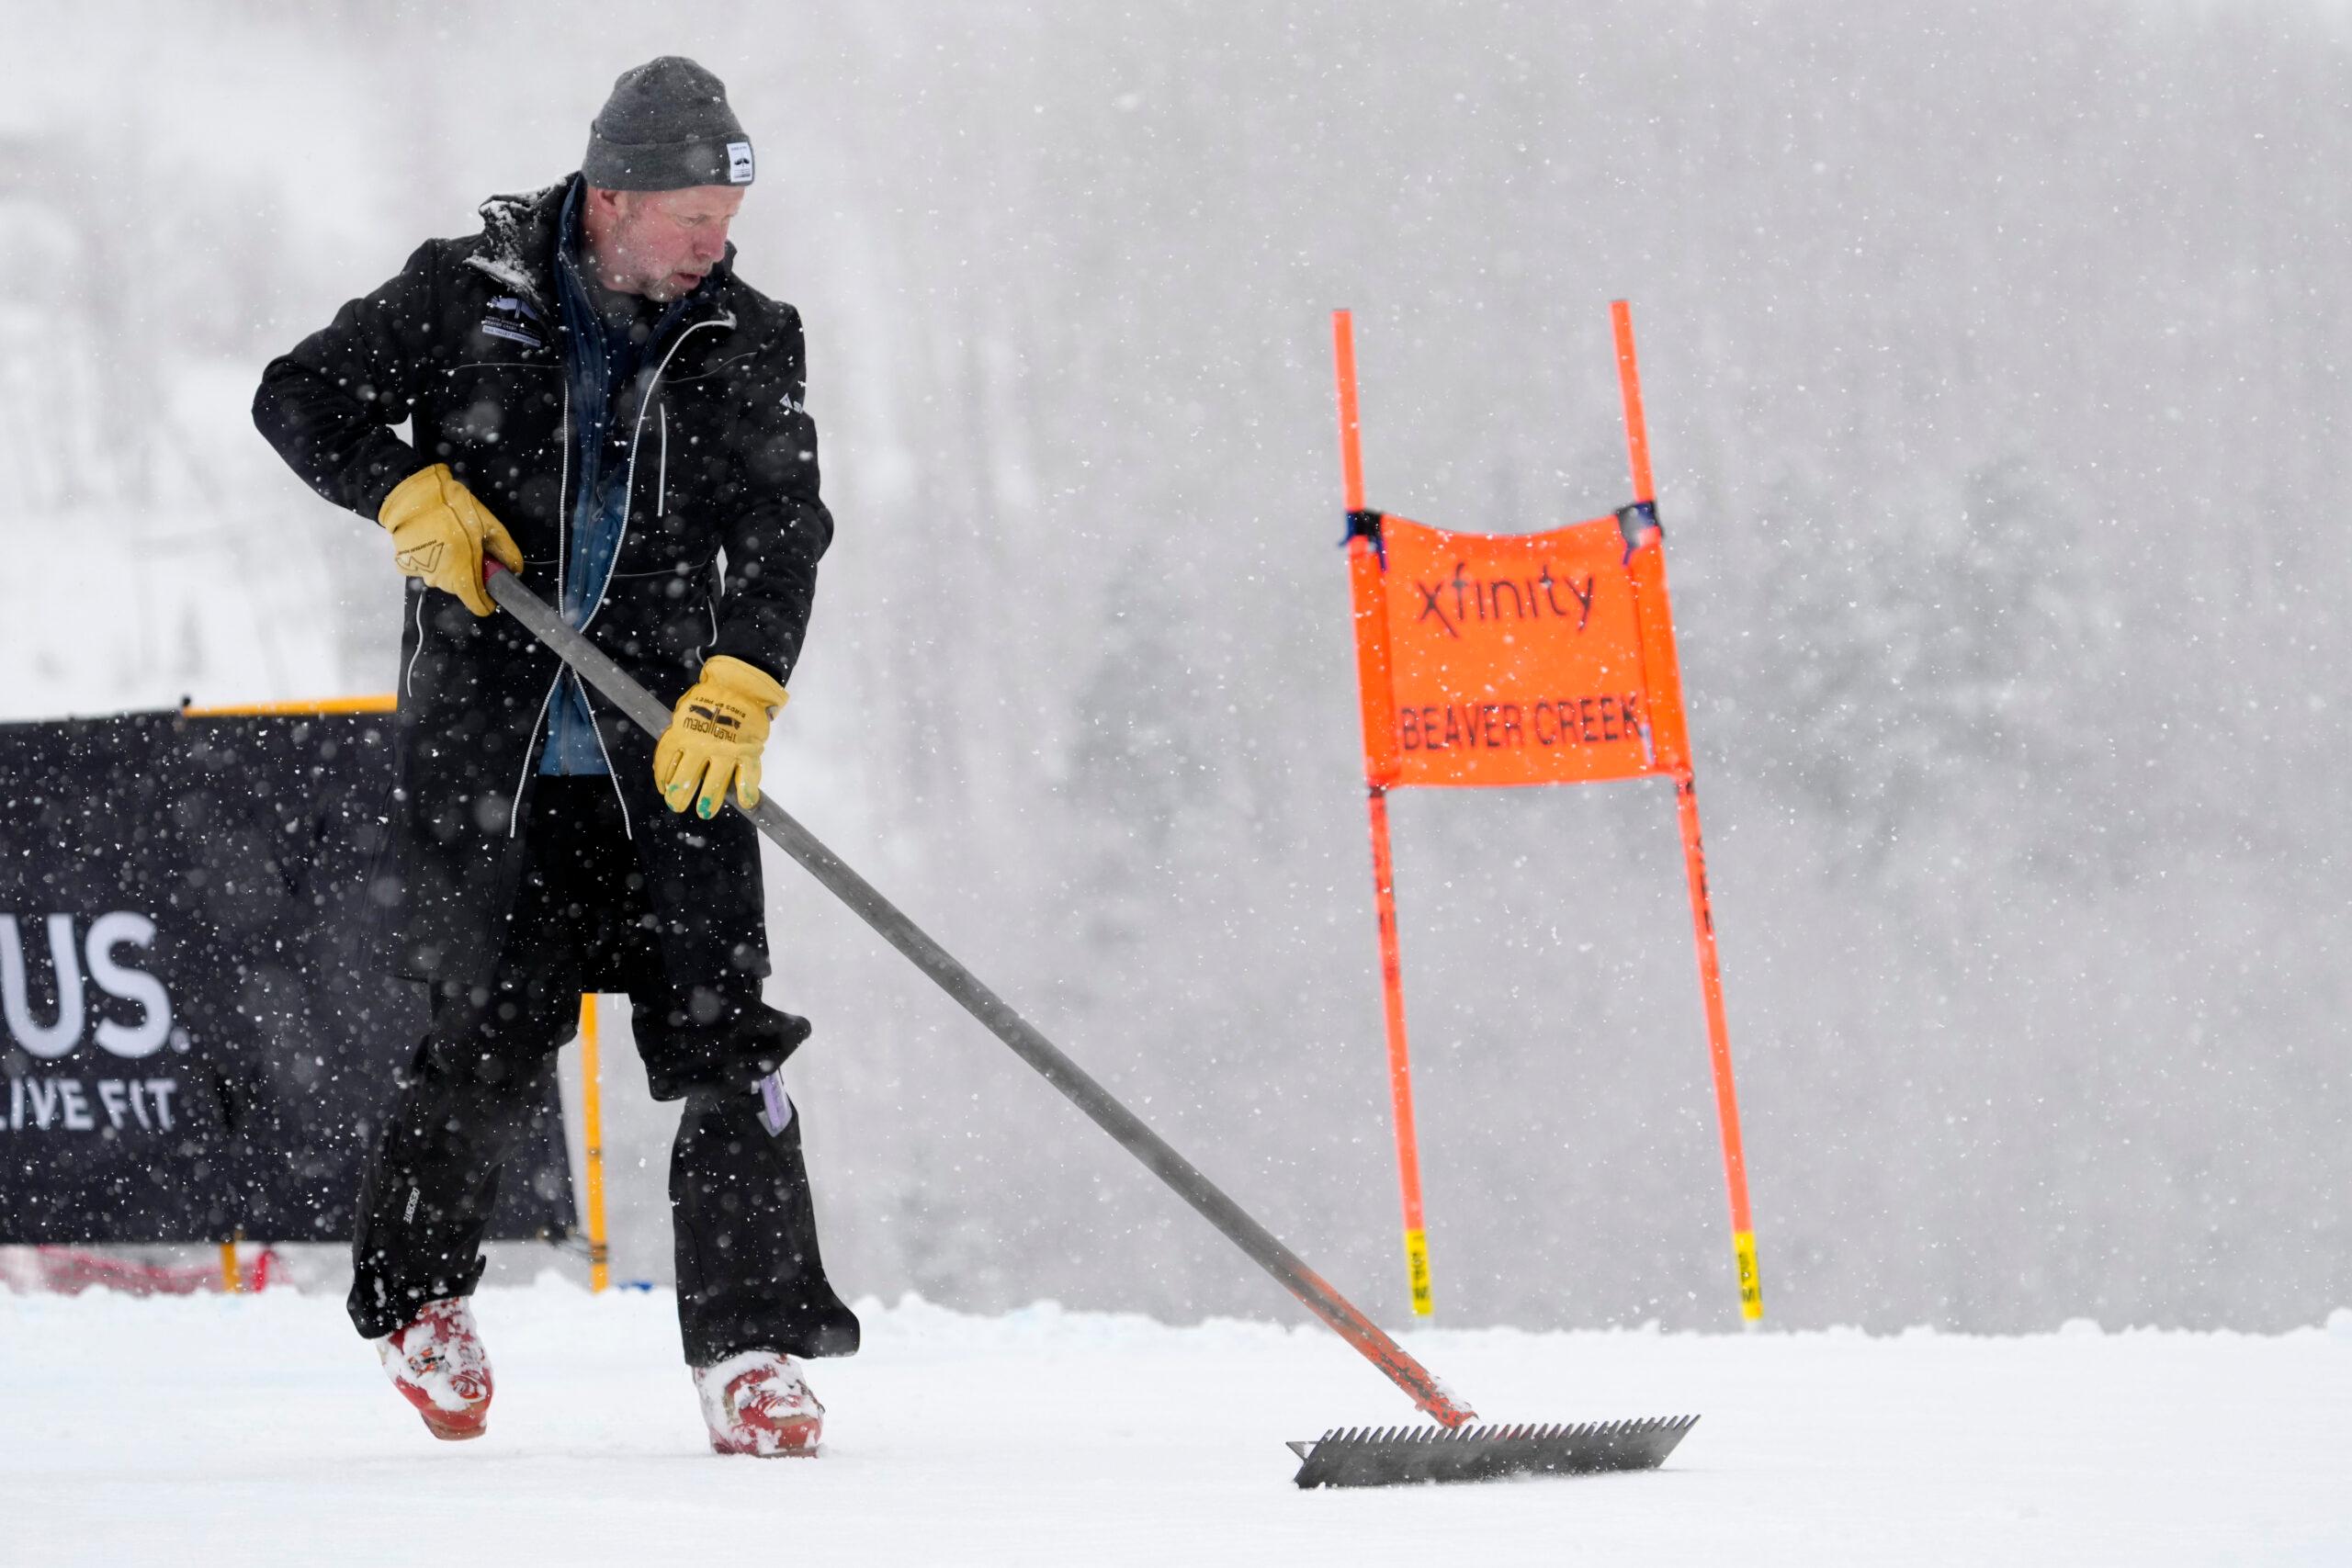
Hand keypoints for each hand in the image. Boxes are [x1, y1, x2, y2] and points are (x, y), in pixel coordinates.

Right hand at [378, 464, 523, 615]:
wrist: (410, 493)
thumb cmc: (453, 507)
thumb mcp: (488, 524)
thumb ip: (505, 551)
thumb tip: (515, 570)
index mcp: (462, 574)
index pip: (479, 606)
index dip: (488, 598)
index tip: (492, 584)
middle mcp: (439, 580)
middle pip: (463, 589)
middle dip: (471, 574)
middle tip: (472, 548)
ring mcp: (420, 573)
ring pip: (444, 578)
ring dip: (451, 565)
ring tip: (450, 538)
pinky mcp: (404, 564)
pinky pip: (426, 568)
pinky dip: (432, 558)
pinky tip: (432, 539)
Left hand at [654, 656, 788, 816]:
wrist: (741, 684)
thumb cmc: (711, 697)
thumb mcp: (686, 711)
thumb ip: (680, 732)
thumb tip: (672, 756)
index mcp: (683, 733)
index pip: (666, 760)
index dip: (662, 777)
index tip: (663, 789)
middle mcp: (702, 745)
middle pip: (687, 778)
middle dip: (679, 796)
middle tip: (677, 806)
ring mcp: (726, 750)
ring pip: (715, 783)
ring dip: (708, 801)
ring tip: (704, 812)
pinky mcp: (748, 751)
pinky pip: (747, 777)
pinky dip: (747, 791)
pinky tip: (746, 803)